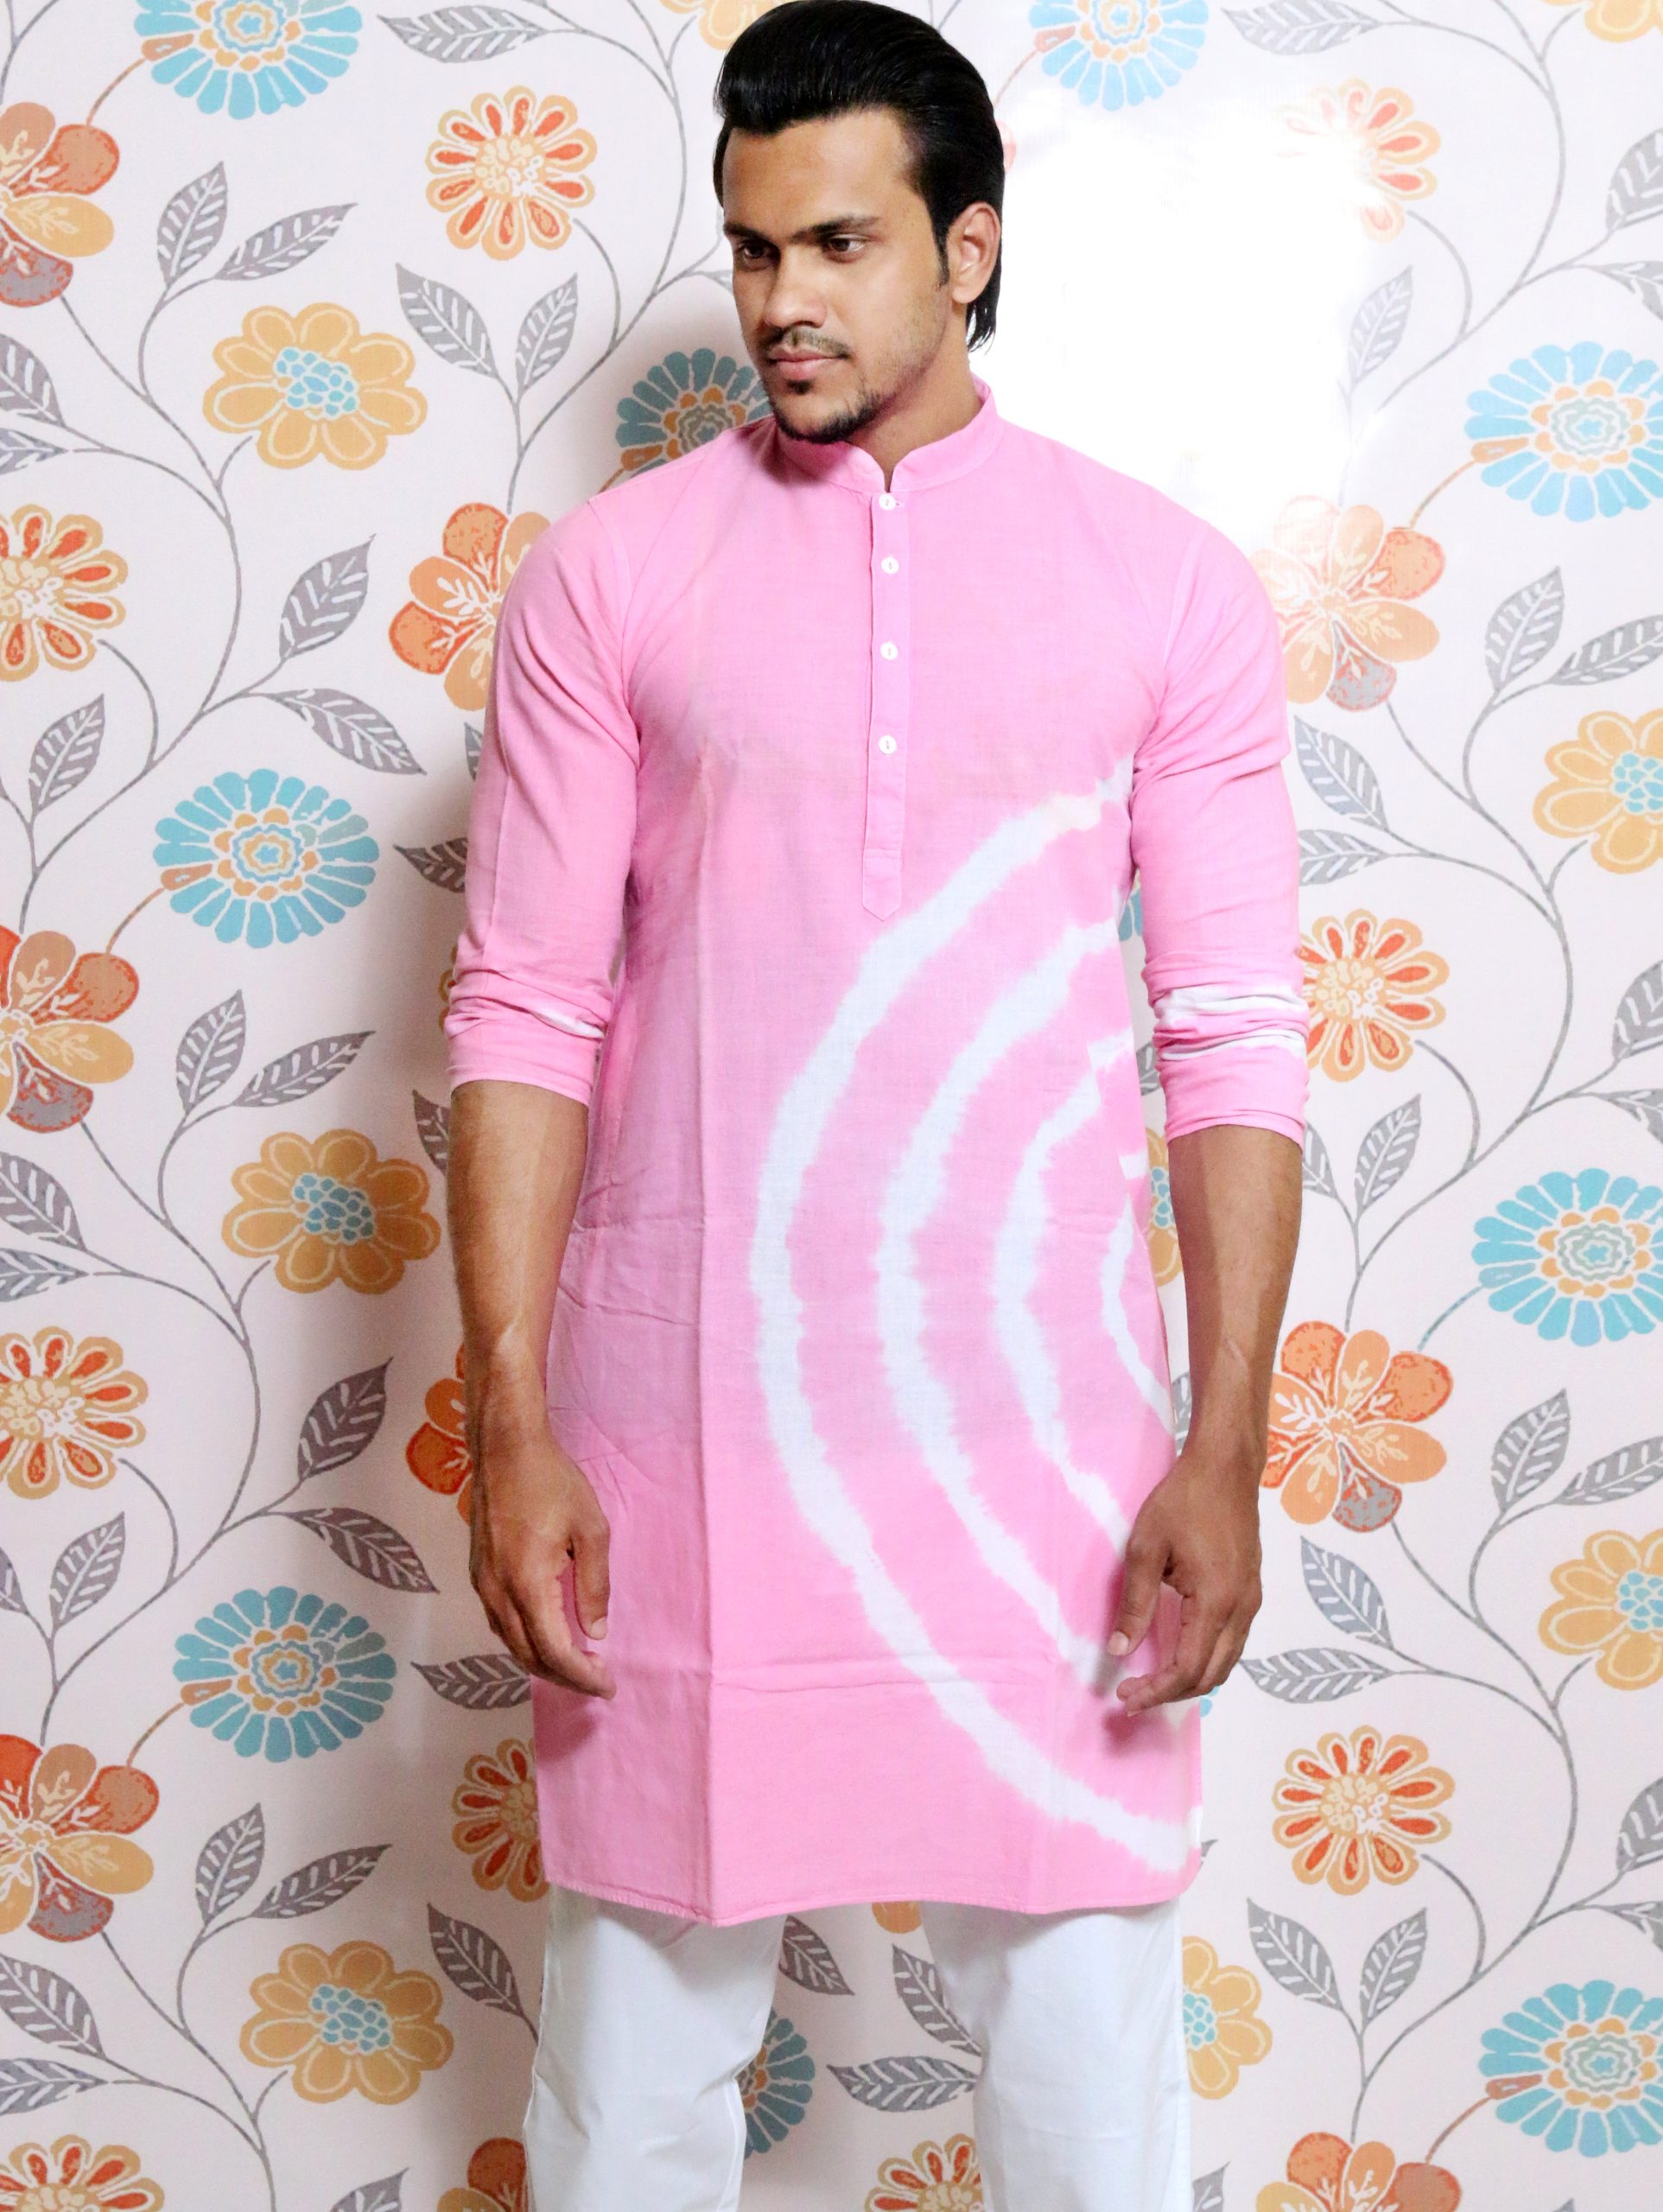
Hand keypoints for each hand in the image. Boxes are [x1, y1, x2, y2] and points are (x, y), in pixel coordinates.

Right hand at [467, 1385, 615, 1698]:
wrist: (504, 1447)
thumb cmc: (552, 1481)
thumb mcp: (591, 1529)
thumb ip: (594, 1585)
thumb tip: (595, 1632)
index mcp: (527, 1584)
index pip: (555, 1652)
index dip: (582, 1677)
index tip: (608, 1686)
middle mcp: (497, 1592)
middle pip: (529, 1657)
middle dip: (565, 1678)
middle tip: (598, 1680)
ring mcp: (482, 1584)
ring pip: (510, 1643)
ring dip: (543, 1662)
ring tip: (578, 1664)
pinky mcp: (477, 1573)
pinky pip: (499, 1623)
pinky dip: (525, 1640)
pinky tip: (547, 1635)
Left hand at [1105, 1446, 1262, 1715]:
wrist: (1226, 1467)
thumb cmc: (1183, 1500)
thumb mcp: (1146, 1548)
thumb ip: (1135, 1603)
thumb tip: (1119, 1650)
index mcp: (1216, 1600)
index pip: (1188, 1668)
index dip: (1157, 1691)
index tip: (1126, 1699)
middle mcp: (1242, 1608)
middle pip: (1211, 1675)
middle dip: (1171, 1693)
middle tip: (1132, 1695)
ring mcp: (1252, 1600)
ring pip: (1226, 1662)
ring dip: (1190, 1679)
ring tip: (1152, 1681)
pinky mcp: (1252, 1591)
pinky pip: (1233, 1642)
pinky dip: (1207, 1659)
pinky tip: (1179, 1652)